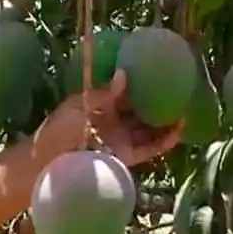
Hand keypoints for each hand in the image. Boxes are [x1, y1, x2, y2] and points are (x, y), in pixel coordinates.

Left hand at [49, 70, 182, 167]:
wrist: (46, 164)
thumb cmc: (56, 132)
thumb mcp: (78, 108)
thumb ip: (104, 94)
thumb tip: (124, 73)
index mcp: (100, 105)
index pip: (125, 90)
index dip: (140, 81)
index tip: (157, 69)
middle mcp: (114, 121)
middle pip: (141, 108)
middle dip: (158, 99)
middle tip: (180, 87)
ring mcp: (121, 139)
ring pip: (150, 128)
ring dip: (167, 120)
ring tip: (186, 107)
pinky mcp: (126, 157)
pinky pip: (150, 147)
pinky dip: (165, 140)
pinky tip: (179, 129)